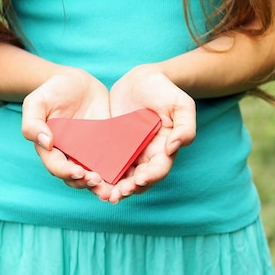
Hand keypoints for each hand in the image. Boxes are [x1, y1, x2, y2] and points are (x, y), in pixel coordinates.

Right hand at [21, 68, 112, 200]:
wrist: (77, 81)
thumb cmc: (52, 91)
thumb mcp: (36, 102)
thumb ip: (32, 122)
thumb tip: (45, 143)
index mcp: (50, 149)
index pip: (56, 167)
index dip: (67, 172)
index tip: (79, 172)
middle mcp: (68, 156)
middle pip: (75, 178)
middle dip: (86, 183)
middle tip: (97, 181)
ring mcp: (87, 153)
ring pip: (93, 176)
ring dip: (101, 186)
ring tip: (110, 189)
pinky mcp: (104, 147)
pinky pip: (110, 164)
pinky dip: (116, 174)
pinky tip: (124, 177)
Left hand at [108, 64, 195, 202]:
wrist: (141, 79)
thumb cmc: (165, 91)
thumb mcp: (181, 105)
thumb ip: (185, 127)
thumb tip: (174, 148)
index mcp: (165, 150)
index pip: (159, 170)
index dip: (150, 177)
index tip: (139, 179)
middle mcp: (147, 157)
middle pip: (139, 181)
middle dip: (128, 189)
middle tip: (115, 195)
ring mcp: (129, 154)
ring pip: (122, 178)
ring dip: (113, 188)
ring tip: (102, 193)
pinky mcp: (112, 148)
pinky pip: (106, 164)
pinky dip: (100, 174)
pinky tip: (89, 178)